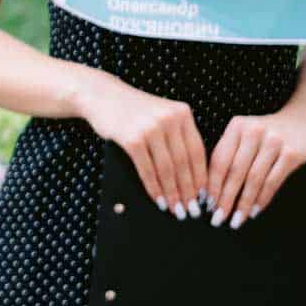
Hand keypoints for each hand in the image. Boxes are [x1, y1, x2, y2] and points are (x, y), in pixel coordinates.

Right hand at [77, 72, 207, 218]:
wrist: (101, 95)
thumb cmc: (133, 110)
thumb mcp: (161, 115)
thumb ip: (177, 136)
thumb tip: (193, 176)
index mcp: (182, 113)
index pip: (198, 151)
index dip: (202, 177)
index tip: (204, 196)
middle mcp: (169, 119)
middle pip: (184, 162)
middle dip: (188, 190)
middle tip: (192, 209)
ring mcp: (150, 128)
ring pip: (167, 168)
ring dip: (172, 193)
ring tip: (175, 209)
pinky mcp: (132, 139)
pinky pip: (147, 169)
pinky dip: (153, 187)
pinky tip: (157, 199)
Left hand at [205, 109, 305, 227]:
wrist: (305, 118)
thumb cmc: (267, 132)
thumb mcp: (245, 135)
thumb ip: (229, 154)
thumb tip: (209, 190)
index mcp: (236, 126)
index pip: (219, 160)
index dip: (212, 184)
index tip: (206, 204)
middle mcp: (254, 132)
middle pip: (235, 171)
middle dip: (225, 199)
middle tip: (218, 219)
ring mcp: (275, 142)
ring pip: (254, 179)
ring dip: (244, 203)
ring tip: (236, 219)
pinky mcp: (292, 153)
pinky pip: (273, 181)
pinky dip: (262, 198)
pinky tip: (255, 211)